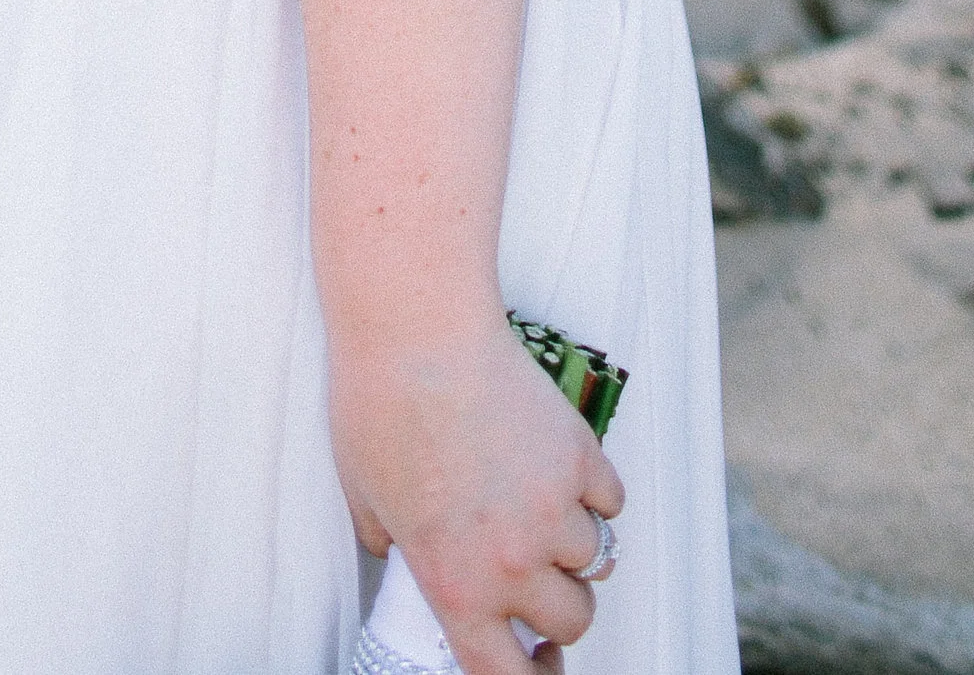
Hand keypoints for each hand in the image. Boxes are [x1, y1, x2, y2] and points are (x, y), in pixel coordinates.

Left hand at [333, 318, 623, 674]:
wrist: (416, 331)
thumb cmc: (378, 405)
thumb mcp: (363, 497)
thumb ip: (390, 543)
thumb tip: (398, 552)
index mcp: (456, 583)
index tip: (536, 663)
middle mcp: (512, 559)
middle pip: (573, 619)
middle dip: (560, 606)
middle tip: (542, 576)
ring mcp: (552, 507)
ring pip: (596, 559)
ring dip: (576, 542)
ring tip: (546, 507)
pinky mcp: (579, 454)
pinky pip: (610, 499)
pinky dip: (595, 492)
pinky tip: (564, 469)